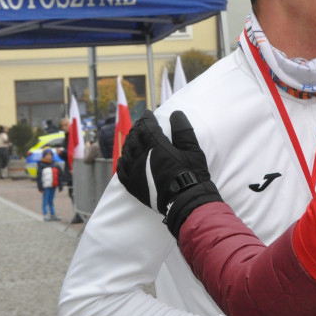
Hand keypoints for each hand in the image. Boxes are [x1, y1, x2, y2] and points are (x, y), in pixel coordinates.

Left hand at [116, 110, 219, 236]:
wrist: (185, 202)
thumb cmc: (192, 175)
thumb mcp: (193, 150)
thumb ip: (183, 130)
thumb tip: (175, 114)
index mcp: (156, 146)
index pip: (147, 126)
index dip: (147, 118)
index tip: (149, 113)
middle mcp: (142, 157)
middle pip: (134, 137)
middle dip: (138, 128)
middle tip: (141, 124)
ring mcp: (135, 171)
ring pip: (126, 152)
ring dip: (129, 143)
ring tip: (133, 139)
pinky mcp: (132, 185)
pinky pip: (122, 171)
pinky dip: (122, 162)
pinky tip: (124, 159)